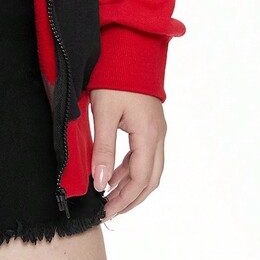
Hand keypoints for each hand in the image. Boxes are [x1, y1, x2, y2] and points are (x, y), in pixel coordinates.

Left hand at [89, 88, 166, 219]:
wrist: (128, 47)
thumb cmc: (115, 76)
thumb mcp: (104, 112)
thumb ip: (103, 149)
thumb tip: (100, 183)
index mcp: (149, 135)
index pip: (139, 179)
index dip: (123, 198)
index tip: (105, 211)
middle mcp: (158, 135)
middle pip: (149, 179)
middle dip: (130, 199)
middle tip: (109, 212)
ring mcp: (157, 130)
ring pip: (150, 169)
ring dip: (132, 186)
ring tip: (110, 198)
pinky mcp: (150, 124)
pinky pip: (145, 155)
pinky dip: (131, 169)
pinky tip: (115, 174)